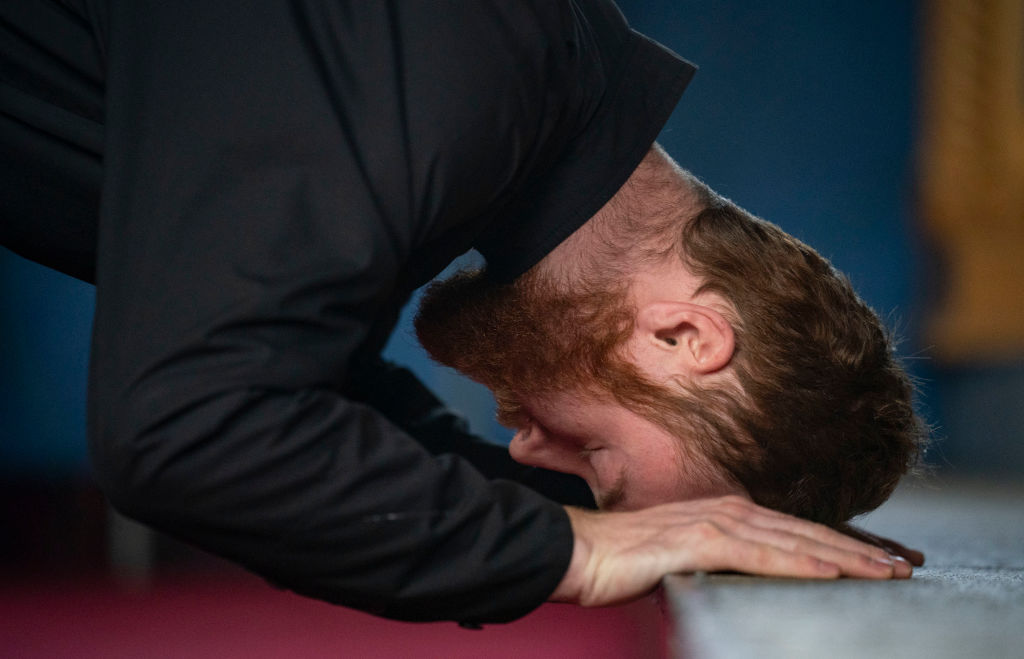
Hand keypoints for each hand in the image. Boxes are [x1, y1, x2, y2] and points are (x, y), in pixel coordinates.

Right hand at [551, 495, 911, 606]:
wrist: (575, 551)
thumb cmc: (623, 559)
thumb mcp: (684, 559)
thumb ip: (721, 561)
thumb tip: (750, 578)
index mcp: (727, 512)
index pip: (797, 531)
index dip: (843, 545)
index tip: (883, 561)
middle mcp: (727, 510)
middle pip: (806, 532)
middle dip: (860, 551)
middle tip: (906, 567)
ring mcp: (712, 522)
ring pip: (792, 541)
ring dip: (843, 558)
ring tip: (886, 573)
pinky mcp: (695, 541)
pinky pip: (756, 554)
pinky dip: (796, 562)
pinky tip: (828, 573)